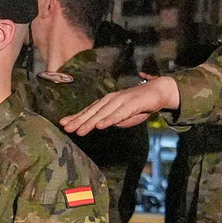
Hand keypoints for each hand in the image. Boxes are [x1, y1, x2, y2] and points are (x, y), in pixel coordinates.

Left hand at [61, 76, 179, 134]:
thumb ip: (112, 120)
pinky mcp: (132, 104)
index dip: (76, 117)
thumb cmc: (139, 105)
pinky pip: (119, 114)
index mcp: (107, 102)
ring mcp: (121, 100)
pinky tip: (100, 126)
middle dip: (78, 120)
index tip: (63, 124)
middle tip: (66, 128)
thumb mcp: (123, 116)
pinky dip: (109, 120)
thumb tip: (102, 125)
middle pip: (92, 111)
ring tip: (79, 131)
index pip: (89, 110)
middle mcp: (111, 99)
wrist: (157, 91)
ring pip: (103, 113)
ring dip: (90, 122)